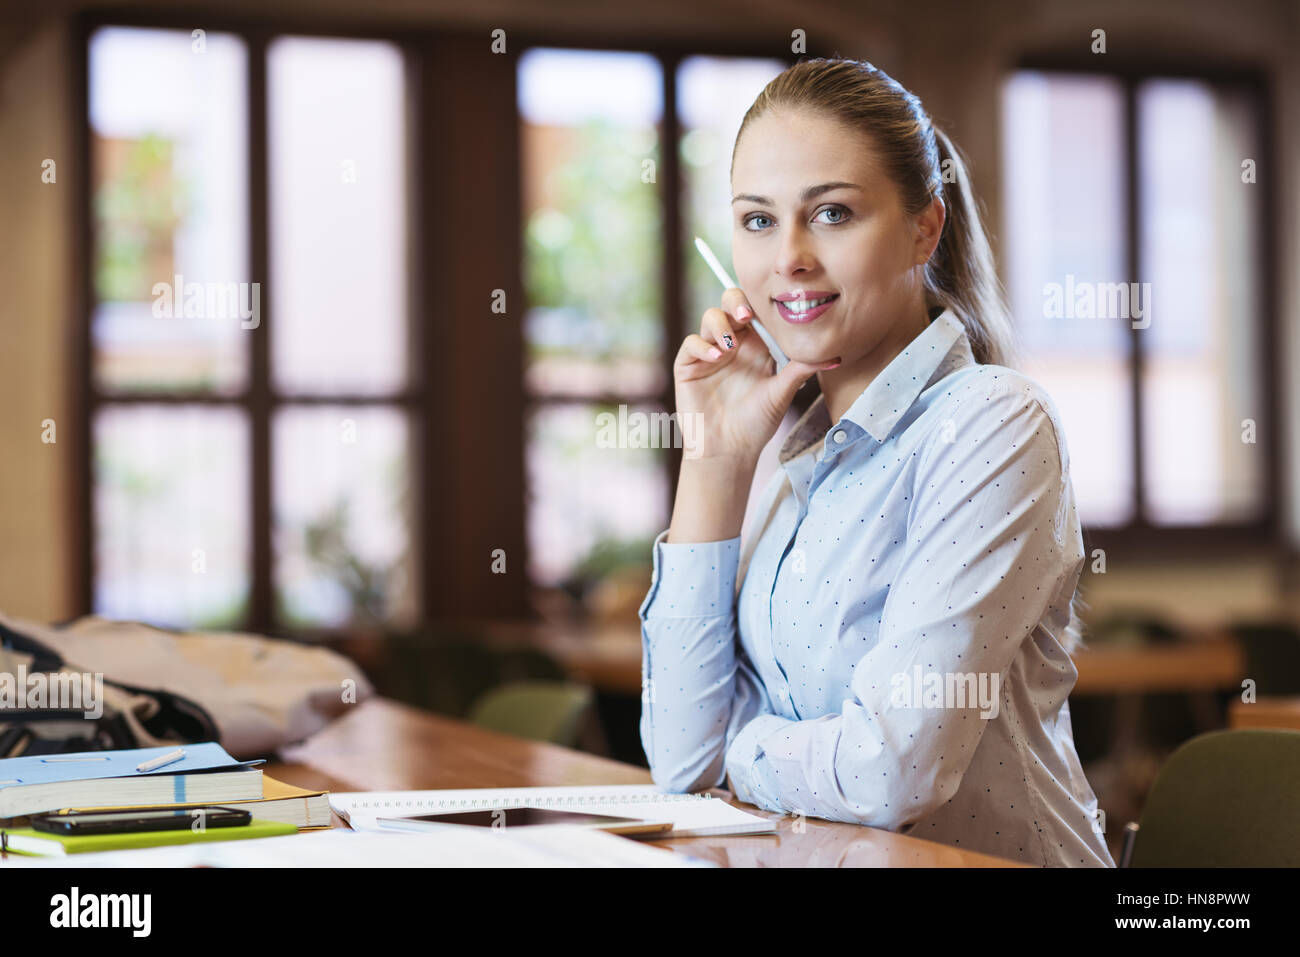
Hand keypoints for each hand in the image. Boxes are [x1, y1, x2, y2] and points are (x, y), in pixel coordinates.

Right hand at [673, 287, 839, 464]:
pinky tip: (717, 357)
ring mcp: (709, 353)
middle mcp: (733, 344)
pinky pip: (691, 343)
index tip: (770, 309)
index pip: (756, 311)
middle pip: (730, 305)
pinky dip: (703, 345)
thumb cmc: (757, 423)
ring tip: (731, 345)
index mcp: (756, 346)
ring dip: (720, 325)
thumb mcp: (782, 393)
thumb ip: (801, 371)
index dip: (760, 303)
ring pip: (710, 318)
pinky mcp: (688, 366)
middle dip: (736, 302)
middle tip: (746, 315)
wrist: (730, 450)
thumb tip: (834, 357)